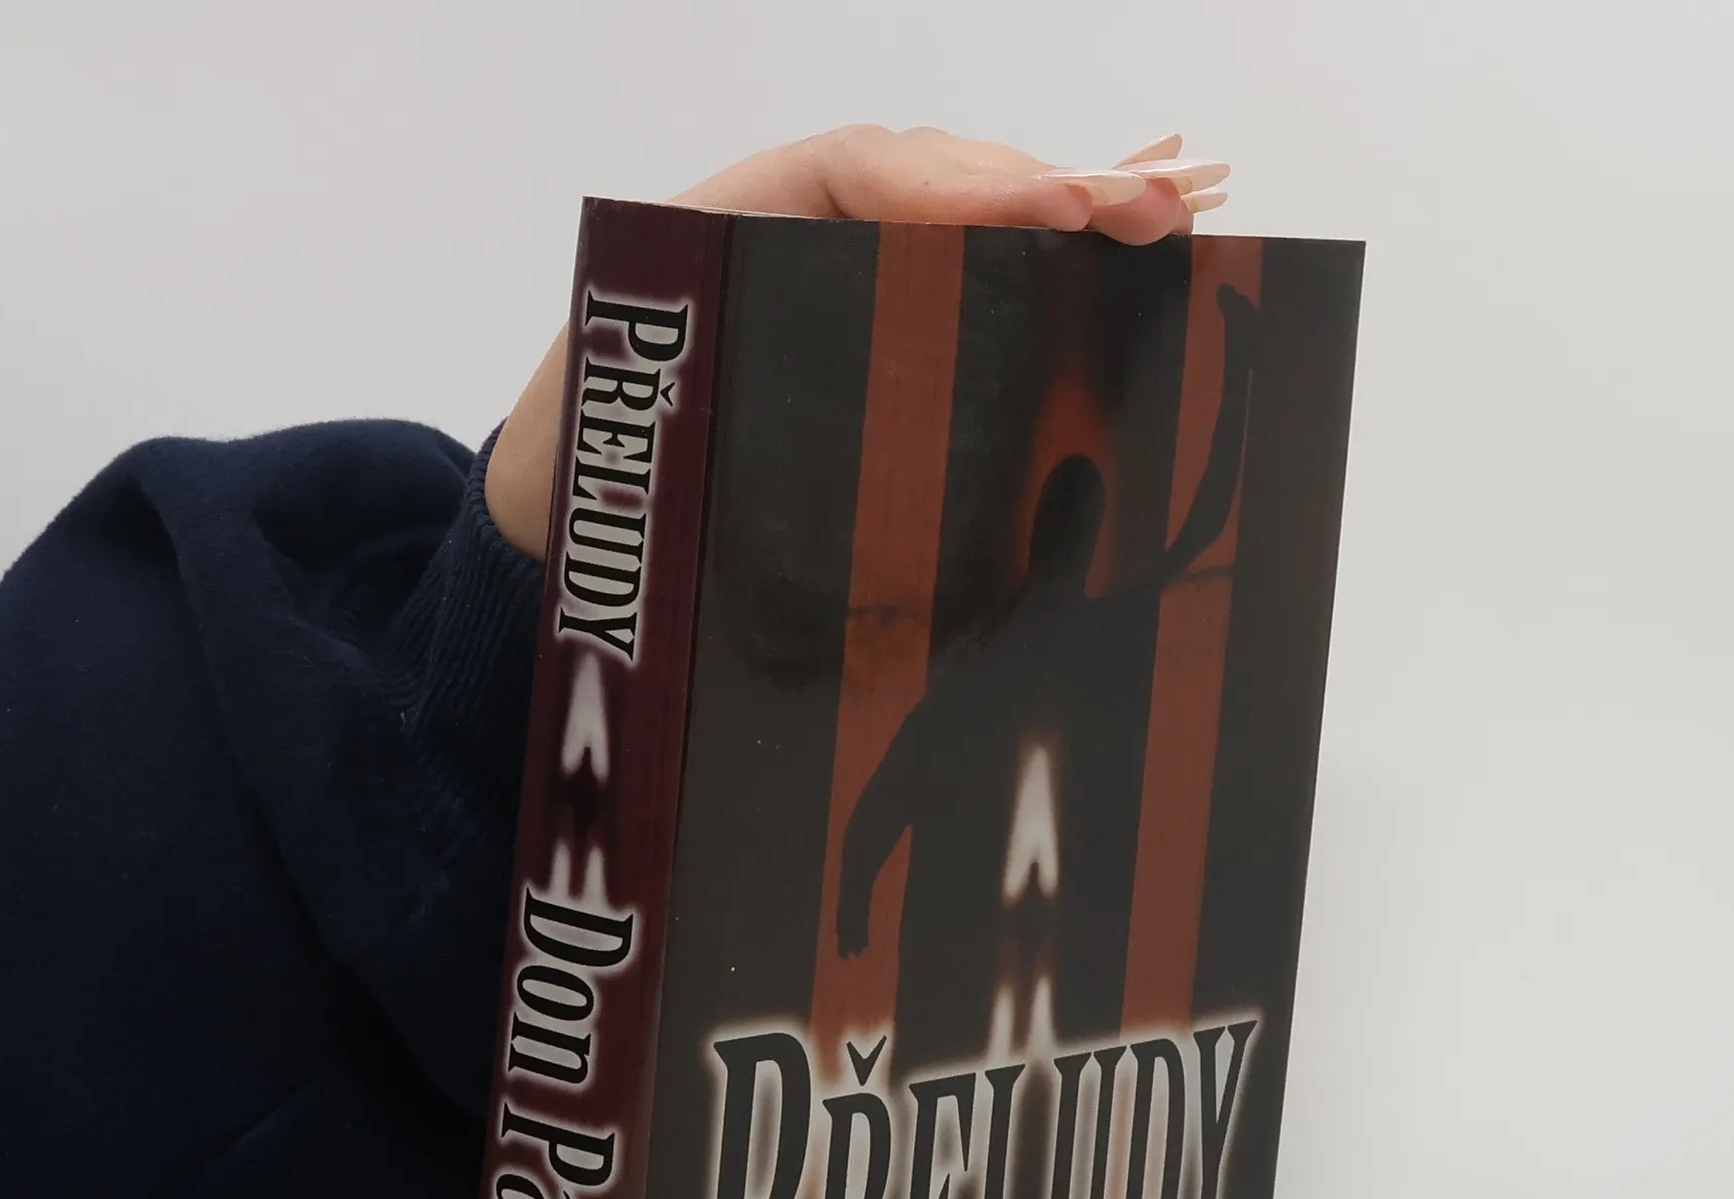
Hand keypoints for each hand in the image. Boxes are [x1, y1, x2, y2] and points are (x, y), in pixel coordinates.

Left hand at [485, 129, 1229, 557]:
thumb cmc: (586, 442)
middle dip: (1055, 187)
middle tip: (1157, 202)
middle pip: (947, 179)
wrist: (552, 490)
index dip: (972, 186)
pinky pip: (966, 254)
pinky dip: (1047, 230)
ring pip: (971, 214)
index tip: (1058, 207)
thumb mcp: (629, 392)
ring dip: (1077, 201)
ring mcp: (842, 265)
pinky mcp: (867, 313)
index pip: (872, 172)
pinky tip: (1135, 201)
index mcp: (743, 218)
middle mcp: (804, 225)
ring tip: (1181, 194)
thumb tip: (790, 399)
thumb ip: (712, 356)